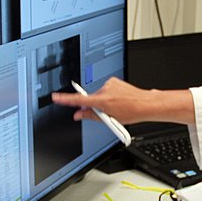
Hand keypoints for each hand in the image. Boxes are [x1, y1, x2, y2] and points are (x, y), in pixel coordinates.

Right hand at [51, 77, 194, 124]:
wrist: (146, 104)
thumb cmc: (131, 112)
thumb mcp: (110, 119)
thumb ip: (92, 116)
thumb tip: (78, 115)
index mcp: (102, 101)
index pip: (79, 101)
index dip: (65, 99)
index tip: (56, 97)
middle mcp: (104, 90)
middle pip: (91, 99)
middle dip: (94, 106)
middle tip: (106, 115)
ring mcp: (109, 84)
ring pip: (99, 95)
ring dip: (103, 101)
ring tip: (117, 108)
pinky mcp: (114, 80)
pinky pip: (106, 89)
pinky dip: (109, 95)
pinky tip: (119, 100)